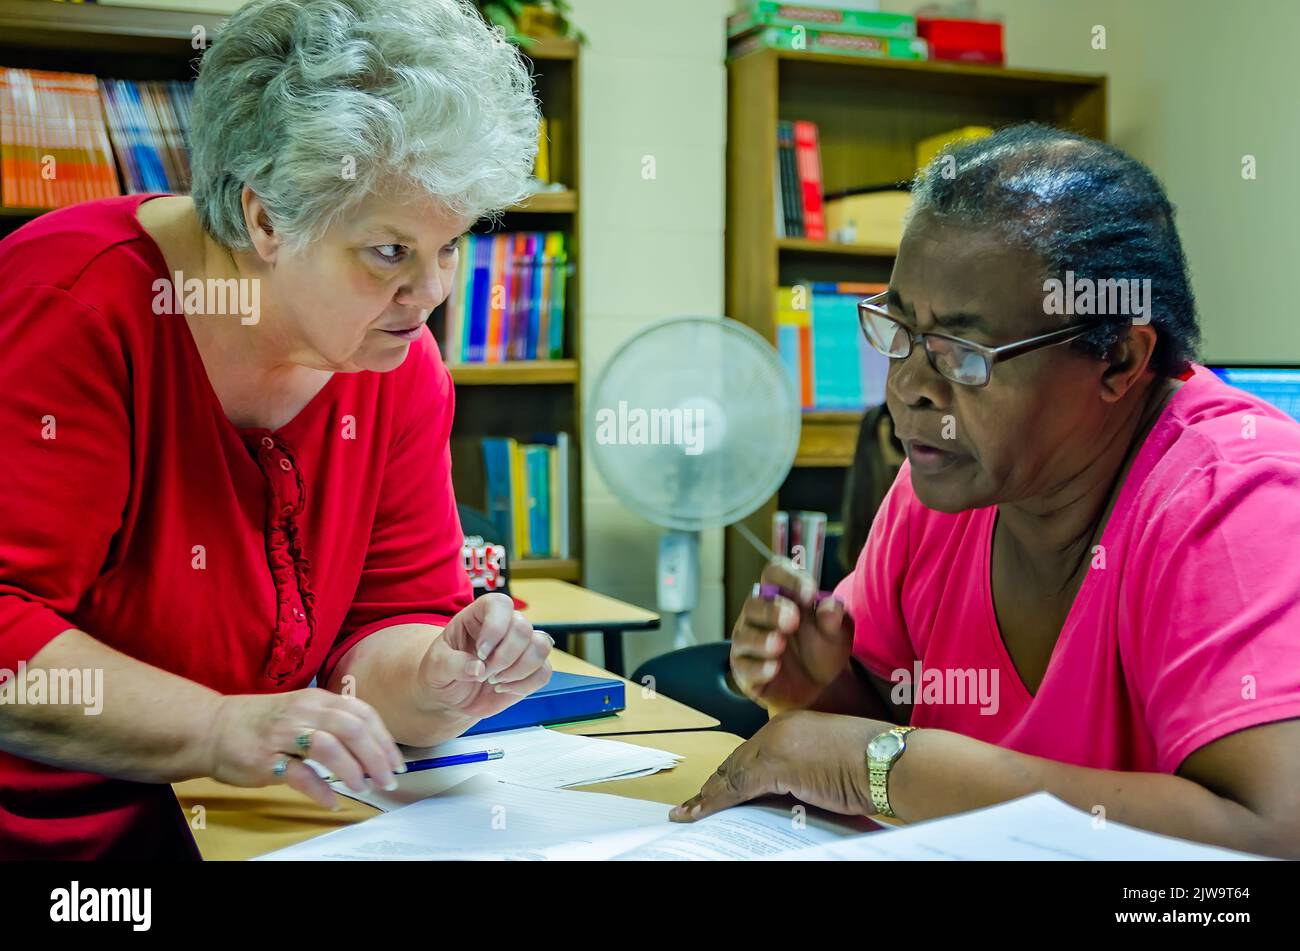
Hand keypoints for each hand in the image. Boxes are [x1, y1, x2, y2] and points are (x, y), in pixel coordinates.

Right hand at [207, 688, 403, 808]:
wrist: (211, 728)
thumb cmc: (262, 722)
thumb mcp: (302, 711)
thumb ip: (333, 722)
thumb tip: (372, 747)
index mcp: (317, 700)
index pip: (362, 714)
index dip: (384, 739)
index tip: (397, 762)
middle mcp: (304, 712)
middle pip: (352, 728)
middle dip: (376, 756)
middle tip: (388, 780)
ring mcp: (284, 734)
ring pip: (329, 746)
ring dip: (352, 769)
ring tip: (364, 787)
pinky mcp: (266, 759)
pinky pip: (299, 775)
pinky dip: (320, 790)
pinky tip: (332, 801)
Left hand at [418, 592, 553, 721]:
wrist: (450, 696)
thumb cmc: (441, 673)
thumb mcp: (435, 667)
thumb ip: (453, 664)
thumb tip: (478, 668)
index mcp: (479, 615)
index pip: (500, 604)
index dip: (495, 627)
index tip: (480, 653)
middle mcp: (504, 626)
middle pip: (523, 627)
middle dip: (504, 657)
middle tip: (484, 674)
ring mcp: (521, 646)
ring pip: (541, 646)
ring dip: (518, 670)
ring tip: (495, 681)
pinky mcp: (531, 669)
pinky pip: (545, 671)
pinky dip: (525, 684)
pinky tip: (504, 689)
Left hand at [670, 710, 890, 821]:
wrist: (890, 762)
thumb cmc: (874, 768)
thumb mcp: (830, 770)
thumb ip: (803, 778)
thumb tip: (785, 800)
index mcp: (794, 726)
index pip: (753, 754)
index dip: (732, 774)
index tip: (716, 791)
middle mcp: (780, 728)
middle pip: (737, 762)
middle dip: (715, 786)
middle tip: (694, 806)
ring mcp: (775, 744)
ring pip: (731, 774)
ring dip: (709, 797)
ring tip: (689, 814)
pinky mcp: (774, 763)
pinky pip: (735, 787)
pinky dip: (713, 802)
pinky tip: (697, 814)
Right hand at [730, 558, 852, 713]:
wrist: (817, 685)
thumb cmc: (822, 647)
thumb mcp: (837, 632)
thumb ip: (835, 618)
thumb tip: (831, 607)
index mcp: (781, 595)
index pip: (774, 573)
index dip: (789, 578)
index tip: (810, 593)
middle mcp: (759, 615)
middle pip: (754, 603)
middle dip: (772, 610)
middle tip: (793, 619)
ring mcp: (748, 642)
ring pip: (744, 635)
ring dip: (761, 639)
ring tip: (780, 644)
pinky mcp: (745, 670)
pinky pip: (744, 667)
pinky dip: (758, 668)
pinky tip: (774, 669)